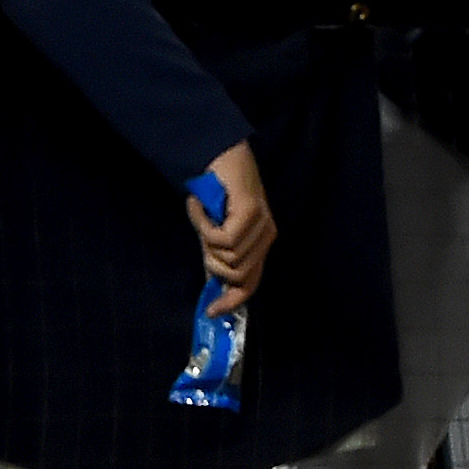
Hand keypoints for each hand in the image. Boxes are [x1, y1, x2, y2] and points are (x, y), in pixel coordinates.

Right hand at [189, 141, 274, 311]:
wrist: (219, 155)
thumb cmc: (216, 193)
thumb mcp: (216, 232)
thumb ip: (218, 257)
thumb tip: (214, 287)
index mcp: (261, 243)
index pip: (251, 283)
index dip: (232, 301)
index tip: (211, 312)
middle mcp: (266, 236)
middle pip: (238, 274)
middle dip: (212, 263)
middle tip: (203, 236)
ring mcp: (261, 224)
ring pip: (228, 257)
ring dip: (206, 239)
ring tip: (202, 216)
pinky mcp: (250, 212)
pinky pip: (222, 238)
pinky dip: (204, 226)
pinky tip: (201, 208)